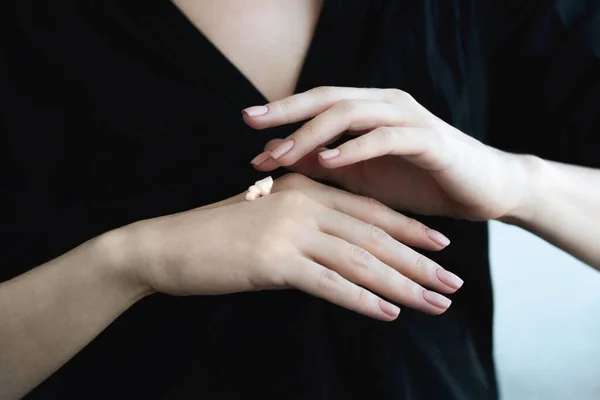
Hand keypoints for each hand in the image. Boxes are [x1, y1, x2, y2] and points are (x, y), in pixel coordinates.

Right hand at [126, 174, 462, 320]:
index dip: (410, 231)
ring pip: (361, 261)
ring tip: (435, 305)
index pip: (369, 212)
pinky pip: (330, 284)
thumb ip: (305, 223)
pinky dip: (363, 300)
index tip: (441, 249)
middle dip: (419, 263)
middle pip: (375, 238)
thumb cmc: (215, 234)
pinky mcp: (274, 261)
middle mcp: (304, 206)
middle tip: (454, 283)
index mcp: (306, 191)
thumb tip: (339, 245)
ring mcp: (290, 232)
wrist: (165, 244)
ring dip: (403, 286)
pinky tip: (389, 313)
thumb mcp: (266, 216)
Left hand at [244, 87, 532, 220]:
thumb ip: (324, 164)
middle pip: (328, 98)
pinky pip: (385, 137)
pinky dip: (354, 147)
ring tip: (283, 152)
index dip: (284, 111)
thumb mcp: (363, 176)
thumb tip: (277, 158)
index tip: (248, 123)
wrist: (483, 190)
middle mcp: (386, 105)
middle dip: (288, 111)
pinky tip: (329, 160)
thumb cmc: (421, 183)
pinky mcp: (428, 139)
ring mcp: (408, 118)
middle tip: (252, 123)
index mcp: (370, 111)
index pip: (318, 102)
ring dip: (314, 133)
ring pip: (351, 113)